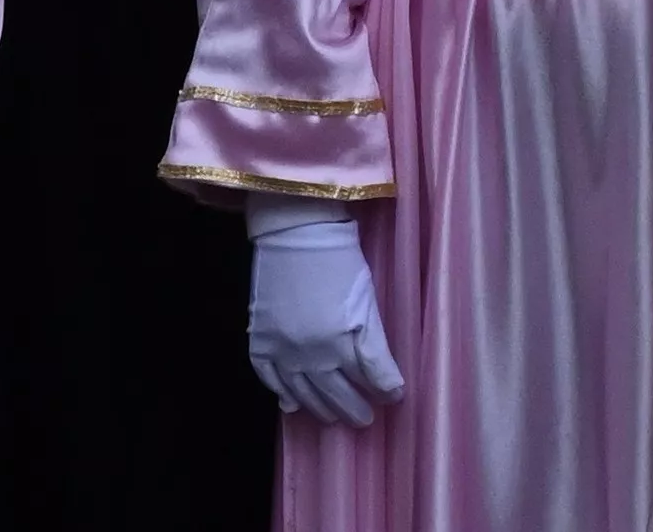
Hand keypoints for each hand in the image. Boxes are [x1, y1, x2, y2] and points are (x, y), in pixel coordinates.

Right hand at [246, 207, 403, 425]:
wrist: (296, 232)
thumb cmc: (341, 263)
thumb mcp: (367, 304)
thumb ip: (376, 351)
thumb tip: (392, 391)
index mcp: (339, 345)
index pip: (365, 381)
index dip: (380, 392)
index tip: (390, 400)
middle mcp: (309, 356)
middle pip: (334, 394)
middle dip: (352, 409)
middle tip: (363, 419)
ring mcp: (281, 350)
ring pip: (302, 393)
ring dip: (319, 408)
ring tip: (332, 417)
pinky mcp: (260, 339)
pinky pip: (268, 377)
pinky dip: (279, 393)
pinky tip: (290, 403)